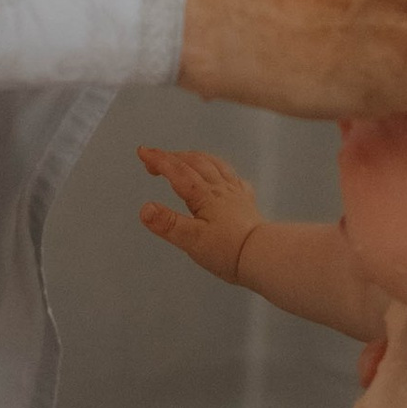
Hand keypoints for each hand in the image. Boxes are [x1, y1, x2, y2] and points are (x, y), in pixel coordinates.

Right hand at [136, 144, 261, 286]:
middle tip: (153, 160)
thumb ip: (168, 224)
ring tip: (183, 158)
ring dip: (195, 157)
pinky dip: (221, 171)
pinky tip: (221, 177)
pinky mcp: (247, 203)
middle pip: (194, 162)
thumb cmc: (228, 251)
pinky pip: (233, 178)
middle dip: (172, 157)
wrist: (264, 256)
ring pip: (214, 165)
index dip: (158, 159)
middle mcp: (220, 188)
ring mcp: (235, 193)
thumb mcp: (191, 240)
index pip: (177, 171)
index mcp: (204, 195)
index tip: (142, 151)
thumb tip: (145, 208)